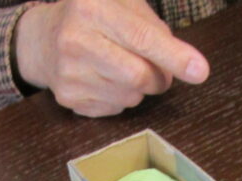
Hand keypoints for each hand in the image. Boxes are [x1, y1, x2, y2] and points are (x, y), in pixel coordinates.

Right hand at [14, 0, 209, 116]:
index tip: (200, 71)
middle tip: (159, 72)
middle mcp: (75, 40)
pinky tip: (105, 80)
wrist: (41, 40)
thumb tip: (185, 62)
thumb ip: (153, 28)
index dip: (173, 56)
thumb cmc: (94, 19)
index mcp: (92, 8)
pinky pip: (114, 109)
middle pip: (139, 76)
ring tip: (123, 69)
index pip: (141, 37)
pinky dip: (120, 98)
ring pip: (130, 97)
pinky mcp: (68, 98)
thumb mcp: (121, 5)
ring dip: (139, 89)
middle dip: (160, 79)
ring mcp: (69, 73)